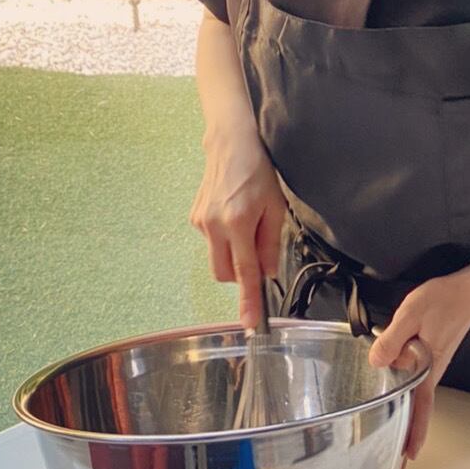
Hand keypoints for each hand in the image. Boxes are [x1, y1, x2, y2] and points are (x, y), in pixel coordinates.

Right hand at [190, 130, 287, 331]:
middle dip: (240, 274)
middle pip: (225, 274)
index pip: (244, 273)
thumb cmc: (258, 172)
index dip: (248, 301)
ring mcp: (200, 222)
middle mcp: (215, 226)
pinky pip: (212, 243)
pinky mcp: (194, 218)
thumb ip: (271, 243)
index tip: (250, 323)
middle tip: (257, 252)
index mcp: (239, 223)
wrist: (231, 144)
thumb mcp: (275, 207)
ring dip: (233, 254)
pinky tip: (232, 216)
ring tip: (246, 225)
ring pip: (218, 260)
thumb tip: (268, 273)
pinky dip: (224, 240)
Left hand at [366, 272, 469, 463]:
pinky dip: (409, 402)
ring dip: (407, 423)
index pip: (419, 406)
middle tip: (398, 468)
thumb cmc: (443, 301)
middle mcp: (431, 372)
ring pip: (417, 402)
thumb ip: (393, 338)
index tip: (407, 459)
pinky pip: (416, 387)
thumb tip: (377, 361)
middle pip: (418, 412)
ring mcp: (432, 368)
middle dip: (408, 439)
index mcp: (426, 366)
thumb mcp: (411, 313)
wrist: (467, 294)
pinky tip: (398, 404)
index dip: (413, 432)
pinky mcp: (430, 359)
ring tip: (396, 446)